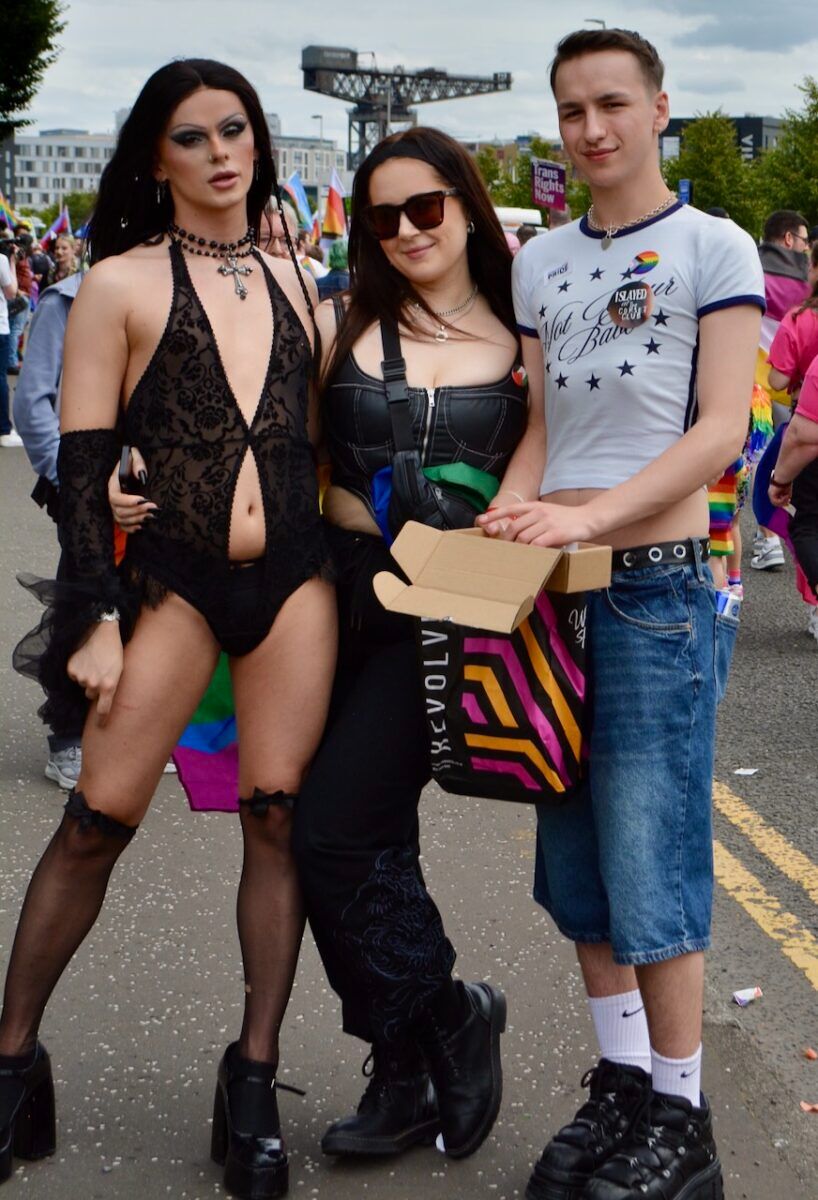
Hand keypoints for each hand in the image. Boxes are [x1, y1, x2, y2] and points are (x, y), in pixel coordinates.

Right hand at [67, 622, 123, 722]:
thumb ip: (112, 687)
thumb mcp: (120, 671)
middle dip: (94, 687)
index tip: (100, 725)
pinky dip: (78, 670)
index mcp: (109, 686)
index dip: (101, 719)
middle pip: (91, 695)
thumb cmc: (115, 651)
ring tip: (94, 662)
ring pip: (82, 684)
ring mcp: (81, 677)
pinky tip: (85, 659)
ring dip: (87, 677)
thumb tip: (105, 701)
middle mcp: (94, 684)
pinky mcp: (71, 669)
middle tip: (100, 673)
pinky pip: (74, 675)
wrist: (102, 632)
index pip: (103, 709)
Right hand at [108, 446, 155, 529]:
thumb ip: (137, 462)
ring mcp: (116, 508)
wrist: (132, 471)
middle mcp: (113, 498)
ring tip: (152, 516)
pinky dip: (132, 528)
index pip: (115, 497)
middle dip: (137, 511)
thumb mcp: (133, 456)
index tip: (142, 499)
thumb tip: (141, 474)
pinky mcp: (122, 516)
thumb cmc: (132, 463)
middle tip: (153, 507)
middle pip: (119, 511)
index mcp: (113, 485)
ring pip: (122, 520)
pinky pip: (123, 527)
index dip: (128, 501)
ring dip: (137, 519)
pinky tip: (142, 526)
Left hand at [477, 500, 593, 545]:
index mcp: (535, 506)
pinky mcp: (555, 534)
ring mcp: (547, 522)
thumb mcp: (547, 512)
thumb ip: (531, 519)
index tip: (481, 521)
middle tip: (505, 550)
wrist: (587, 519)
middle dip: (506, 541)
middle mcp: (539, 512)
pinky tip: (531, 557)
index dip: (494, 515)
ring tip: (517, 556)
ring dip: (518, 549)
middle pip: (513, 528)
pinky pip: (536, 545)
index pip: (510, 509)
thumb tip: (514, 533)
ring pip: (523, 538)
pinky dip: (531, 552)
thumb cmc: (565, 519)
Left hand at [768, 477, 792, 507]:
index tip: (788, 502)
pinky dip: (782, 500)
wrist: (784, 477)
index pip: (776, 501)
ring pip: (775, 503)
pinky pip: (776, 501)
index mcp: (774, 492)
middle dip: (782, 504)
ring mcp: (770, 494)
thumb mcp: (787, 491)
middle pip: (775, 503)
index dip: (782, 503)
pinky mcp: (771, 494)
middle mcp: (771, 493)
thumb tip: (787, 502)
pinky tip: (786, 496)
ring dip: (783, 502)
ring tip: (787, 497)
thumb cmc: (786, 482)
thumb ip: (786, 497)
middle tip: (788, 502)